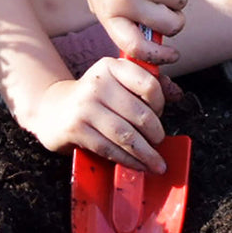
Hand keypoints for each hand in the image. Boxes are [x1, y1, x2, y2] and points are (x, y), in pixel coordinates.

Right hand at [11, 56, 168, 172]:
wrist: (53, 109)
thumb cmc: (94, 98)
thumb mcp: (116, 83)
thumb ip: (145, 86)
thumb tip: (178, 94)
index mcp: (111, 67)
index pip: (148, 84)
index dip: (160, 103)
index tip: (159, 114)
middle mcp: (97, 83)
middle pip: (140, 114)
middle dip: (155, 134)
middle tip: (159, 142)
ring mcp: (84, 106)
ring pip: (126, 135)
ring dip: (146, 154)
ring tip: (156, 164)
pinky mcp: (76, 128)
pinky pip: (110, 149)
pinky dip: (128, 161)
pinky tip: (137, 165)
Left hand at [79, 0, 186, 60]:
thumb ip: (117, 18)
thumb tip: (143, 47)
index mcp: (107, 11)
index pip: (133, 46)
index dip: (157, 56)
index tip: (172, 56)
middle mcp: (126, 1)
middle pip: (169, 27)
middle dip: (176, 22)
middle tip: (170, 10)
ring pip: (180, 4)